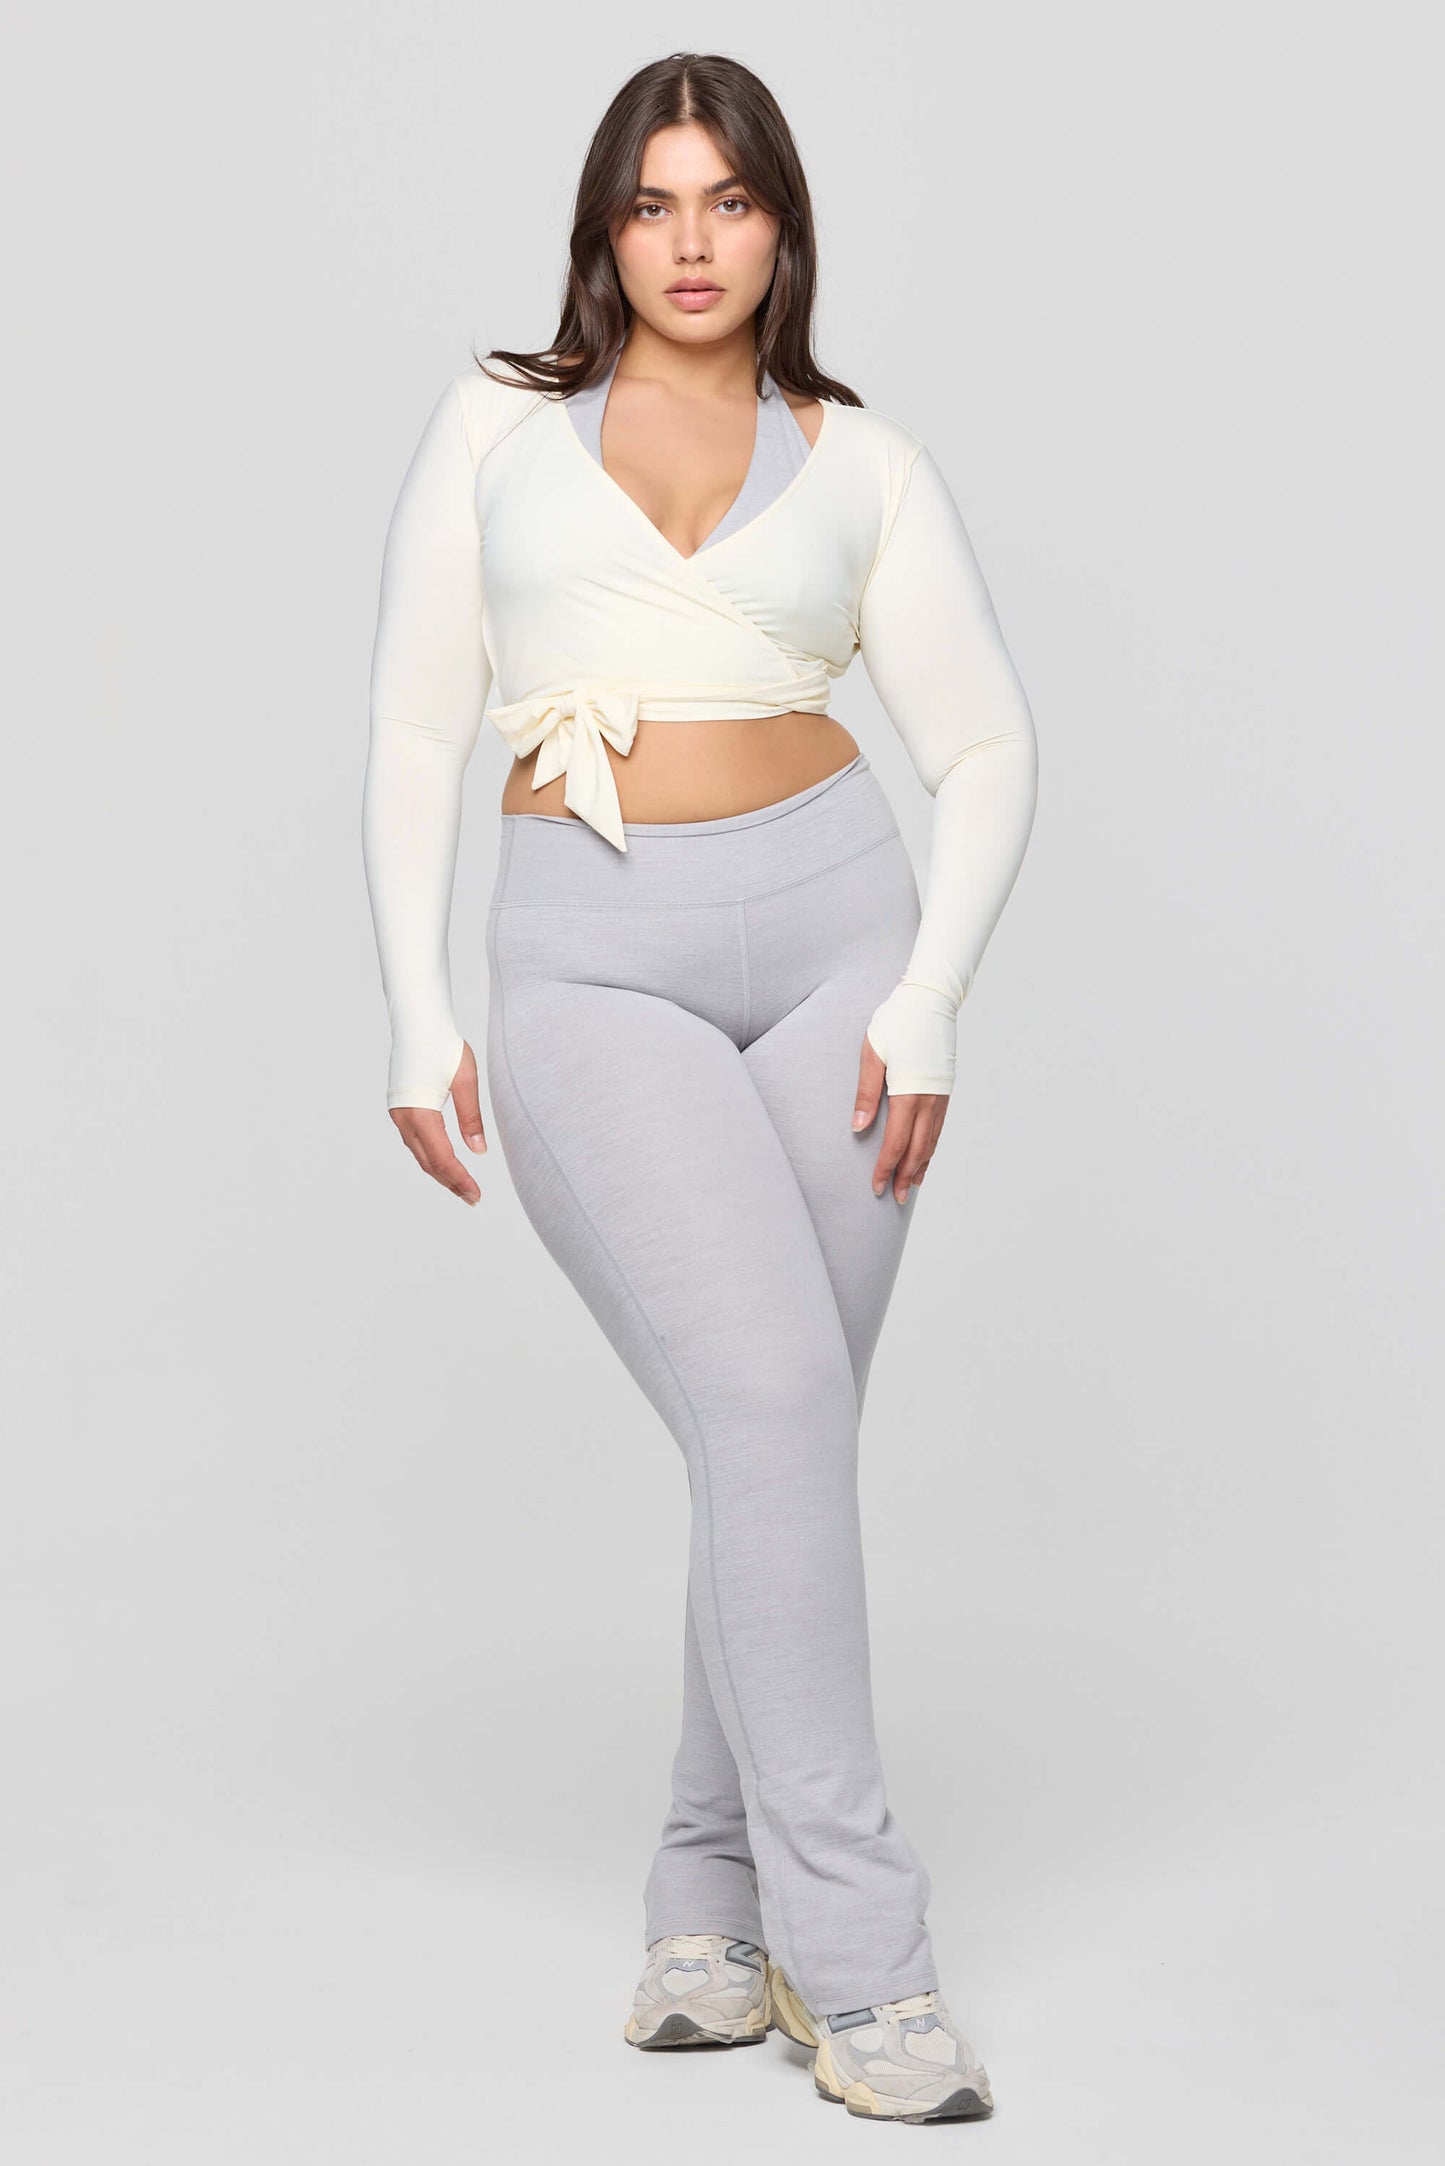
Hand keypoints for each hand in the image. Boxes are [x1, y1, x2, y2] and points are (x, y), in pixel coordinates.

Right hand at [387, 1041, 488, 1205]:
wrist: (417, 1022)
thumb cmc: (443, 1045)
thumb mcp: (465, 1079)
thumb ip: (471, 1117)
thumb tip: (479, 1151)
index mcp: (420, 1112)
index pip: (442, 1158)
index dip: (459, 1179)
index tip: (475, 1194)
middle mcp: (404, 1118)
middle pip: (428, 1162)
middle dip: (450, 1182)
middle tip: (472, 1198)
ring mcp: (399, 1114)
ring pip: (419, 1154)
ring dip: (439, 1172)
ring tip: (461, 1186)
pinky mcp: (400, 1109)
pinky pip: (415, 1142)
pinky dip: (430, 1156)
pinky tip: (443, 1162)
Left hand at [851, 1031, 947, 1202]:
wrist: (931, 999)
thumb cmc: (897, 1022)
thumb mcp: (873, 1053)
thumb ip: (866, 1092)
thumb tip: (858, 1127)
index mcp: (908, 1093)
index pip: (895, 1143)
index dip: (886, 1168)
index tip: (877, 1186)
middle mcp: (929, 1100)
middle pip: (917, 1150)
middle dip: (905, 1176)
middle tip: (896, 1198)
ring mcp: (941, 1096)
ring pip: (932, 1141)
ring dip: (921, 1166)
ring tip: (912, 1185)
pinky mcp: (946, 1090)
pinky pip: (939, 1128)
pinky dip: (931, 1147)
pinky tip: (925, 1156)